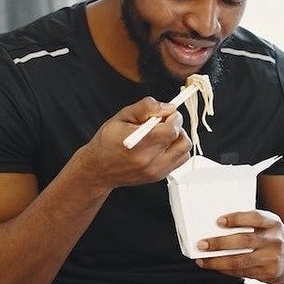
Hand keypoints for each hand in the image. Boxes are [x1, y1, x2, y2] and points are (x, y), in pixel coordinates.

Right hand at [75, 97, 191, 192]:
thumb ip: (146, 108)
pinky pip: (180, 159)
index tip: (168, 113)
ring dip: (178, 138)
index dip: (173, 118)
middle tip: (164, 122)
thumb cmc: (107, 142)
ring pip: (184, 150)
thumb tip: (167, 107)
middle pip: (181, 140)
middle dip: (176, 125)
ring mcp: (155, 171)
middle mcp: (148, 160)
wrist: (99, 169)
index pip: (171, 130)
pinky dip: (176, 149)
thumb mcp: (122, 116)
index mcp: (138, 144)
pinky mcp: (158, 176)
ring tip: (164, 134)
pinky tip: (163, 145)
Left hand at [194, 210, 283, 283]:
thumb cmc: (274, 239)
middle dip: (220, 243)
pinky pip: (243, 272)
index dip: (236, 218)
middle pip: (244, 241)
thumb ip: (250, 225)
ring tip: (203, 260)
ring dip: (218, 261)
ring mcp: (273, 258)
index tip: (218, 221)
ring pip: (241, 261)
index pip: (254, 217)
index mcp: (273, 223)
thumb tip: (217, 229)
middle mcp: (275, 239)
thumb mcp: (269, 227)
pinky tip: (216, 267)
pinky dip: (227, 270)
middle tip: (201, 244)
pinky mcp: (269, 274)